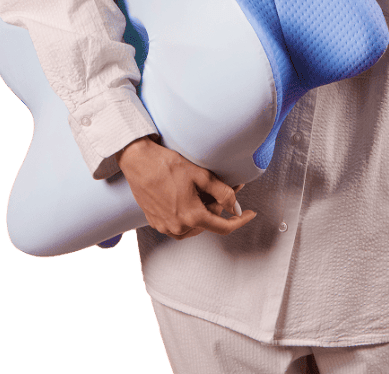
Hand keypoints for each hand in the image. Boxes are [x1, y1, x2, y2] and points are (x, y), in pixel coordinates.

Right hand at [116, 136, 255, 240]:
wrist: (138, 161)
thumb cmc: (167, 165)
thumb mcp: (201, 175)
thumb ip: (222, 193)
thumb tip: (236, 208)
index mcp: (192, 216)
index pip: (224, 226)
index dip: (240, 221)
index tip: (250, 214)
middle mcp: (177, 227)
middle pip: (208, 224)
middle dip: (218, 207)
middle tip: (224, 187)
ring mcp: (165, 226)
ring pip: (194, 226)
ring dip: (203, 213)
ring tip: (204, 192)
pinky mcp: (155, 221)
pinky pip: (178, 225)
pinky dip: (188, 215)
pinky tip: (187, 197)